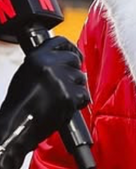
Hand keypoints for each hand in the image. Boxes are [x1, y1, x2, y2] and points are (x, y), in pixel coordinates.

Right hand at [0, 36, 89, 168]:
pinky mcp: (69, 95)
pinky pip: (84, 95)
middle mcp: (49, 65)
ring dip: (75, 89)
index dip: (70, 49)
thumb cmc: (20, 105)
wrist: (17, 126)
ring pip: (81, 79)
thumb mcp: (27, 74)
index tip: (75, 55)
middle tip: (65, 86)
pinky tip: (63, 107)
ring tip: (58, 99)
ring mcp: (61, 80)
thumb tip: (64, 60)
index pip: (60, 42)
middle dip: (73, 73)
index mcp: (37, 58)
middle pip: (75, 60)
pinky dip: (77, 103)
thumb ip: (45, 64)